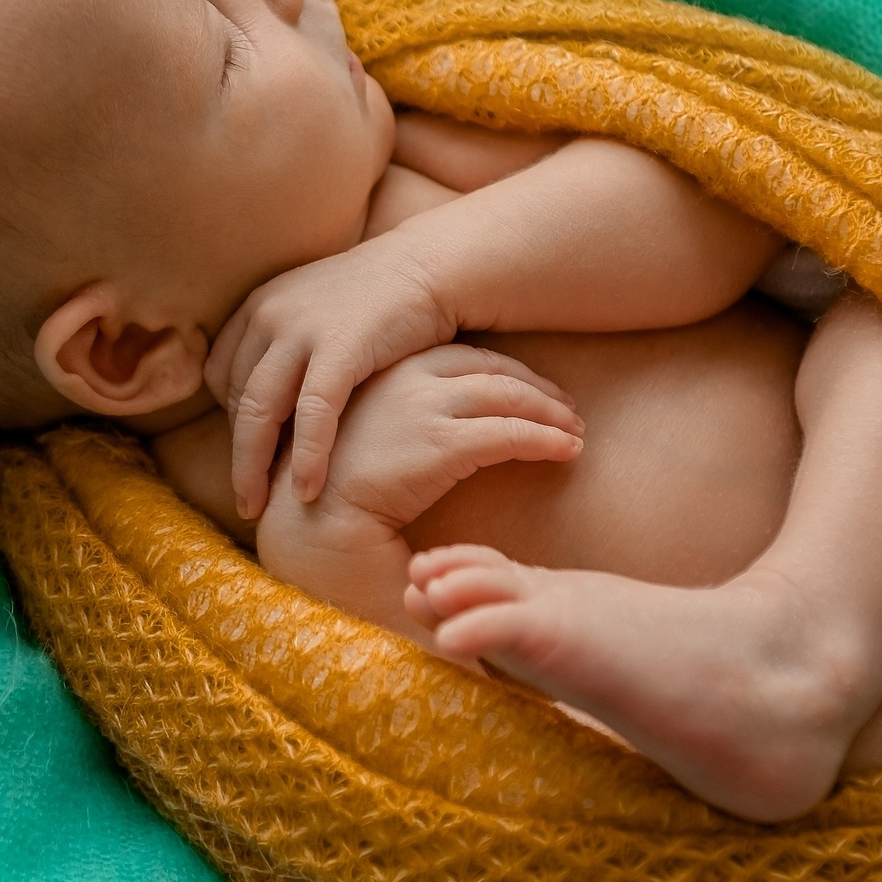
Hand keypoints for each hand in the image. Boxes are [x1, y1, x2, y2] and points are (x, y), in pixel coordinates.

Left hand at [207, 237, 456, 518]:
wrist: (434, 265)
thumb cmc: (383, 299)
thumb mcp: (319, 312)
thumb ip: (290, 346)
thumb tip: (276, 397)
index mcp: (259, 306)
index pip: (221, 374)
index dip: (230, 419)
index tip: (253, 453)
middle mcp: (269, 314)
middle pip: (235, 399)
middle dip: (237, 456)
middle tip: (244, 502)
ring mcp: (301, 330)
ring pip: (260, 411)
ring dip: (254, 466)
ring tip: (257, 508)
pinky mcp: (340, 347)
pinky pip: (313, 412)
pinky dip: (307, 454)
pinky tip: (307, 490)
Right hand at [287, 345, 584, 538]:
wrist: (306, 524)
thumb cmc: (329, 495)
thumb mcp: (363, 438)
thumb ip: (396, 423)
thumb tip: (423, 428)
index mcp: (383, 370)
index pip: (461, 357)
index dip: (506, 373)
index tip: (534, 390)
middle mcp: (405, 377)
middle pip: (492, 368)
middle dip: (536, 387)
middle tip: (568, 409)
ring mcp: (422, 407)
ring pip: (508, 396)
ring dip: (550, 413)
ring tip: (575, 432)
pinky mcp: (438, 443)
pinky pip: (510, 434)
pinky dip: (547, 440)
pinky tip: (568, 451)